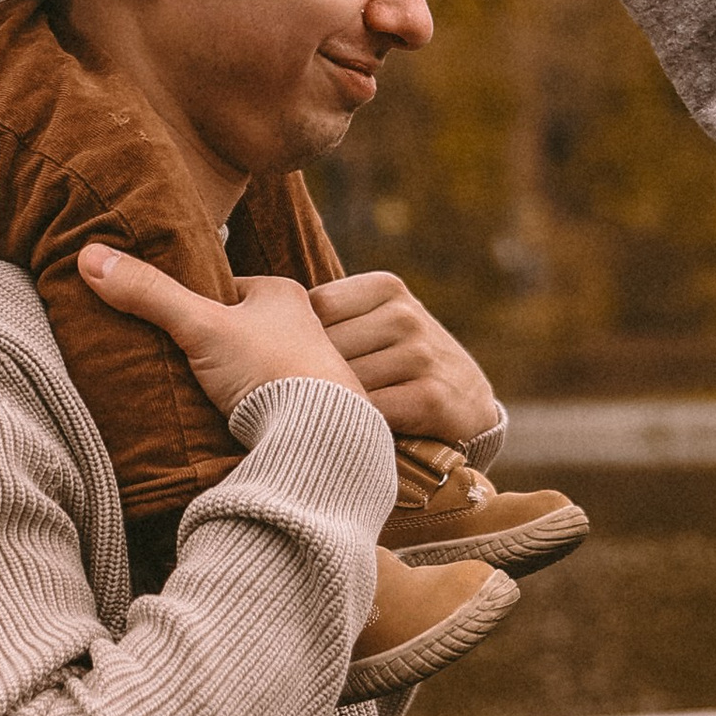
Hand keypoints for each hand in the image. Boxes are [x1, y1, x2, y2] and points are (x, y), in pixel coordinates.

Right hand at [77, 250, 366, 416]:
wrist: (322, 437)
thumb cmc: (270, 370)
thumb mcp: (201, 326)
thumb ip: (150, 294)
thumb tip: (89, 256)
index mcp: (283, 295)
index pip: (224, 290)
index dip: (190, 304)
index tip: (162, 319)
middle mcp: (301, 328)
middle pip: (237, 330)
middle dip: (208, 345)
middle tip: (171, 360)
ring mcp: (307, 371)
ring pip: (250, 368)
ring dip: (226, 380)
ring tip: (191, 395)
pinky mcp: (307, 410)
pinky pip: (265, 402)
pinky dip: (244, 408)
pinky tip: (222, 422)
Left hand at [308, 270, 497, 441]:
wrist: (468, 406)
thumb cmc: (400, 364)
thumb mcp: (378, 323)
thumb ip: (332, 316)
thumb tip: (247, 308)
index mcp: (386, 287)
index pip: (316, 307)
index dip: (299, 340)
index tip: (295, 363)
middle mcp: (405, 315)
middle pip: (326, 346)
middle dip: (310, 375)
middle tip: (303, 398)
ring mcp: (420, 355)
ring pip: (345, 381)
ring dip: (331, 403)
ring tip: (325, 415)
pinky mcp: (429, 396)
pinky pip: (369, 411)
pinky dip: (355, 424)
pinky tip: (352, 428)